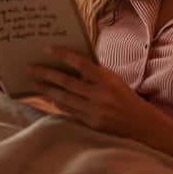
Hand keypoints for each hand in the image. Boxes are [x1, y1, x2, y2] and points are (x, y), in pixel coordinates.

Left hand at [28, 47, 162, 139]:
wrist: (142, 124)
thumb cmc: (126, 97)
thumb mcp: (114, 80)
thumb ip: (95, 73)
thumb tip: (71, 63)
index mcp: (107, 79)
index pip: (81, 63)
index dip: (63, 55)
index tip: (47, 48)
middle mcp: (100, 95)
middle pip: (67, 82)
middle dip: (46, 74)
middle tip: (30, 68)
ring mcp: (94, 111)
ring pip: (64, 98)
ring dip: (47, 90)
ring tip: (35, 84)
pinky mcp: (91, 124)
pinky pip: (70, 112)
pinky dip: (58, 104)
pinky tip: (50, 98)